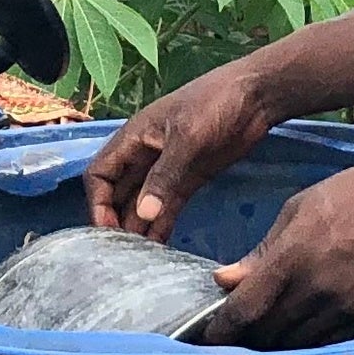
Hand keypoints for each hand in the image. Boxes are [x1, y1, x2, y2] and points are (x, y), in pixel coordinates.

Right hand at [84, 65, 277, 239]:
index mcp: (133, 138)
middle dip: (116, 221)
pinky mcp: (190, 179)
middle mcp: (144, 155)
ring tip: (139, 259)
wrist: (256, 95)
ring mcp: (167, 169)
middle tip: (122, 254)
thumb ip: (164, 176)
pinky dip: (161, 225)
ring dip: (139, 228)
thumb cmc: (215, 103)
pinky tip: (160, 249)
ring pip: (142, 204)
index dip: (97, 203)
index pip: (99, 174)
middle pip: (118, 193)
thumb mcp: (187, 137)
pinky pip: (168, 206)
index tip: (108, 232)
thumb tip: (144, 214)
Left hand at [197, 157, 353, 349]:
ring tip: (267, 337)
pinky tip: (303, 333)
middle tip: (236, 336)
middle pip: (267, 334)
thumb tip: (224, 280)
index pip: (244, 310)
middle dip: (247, 339)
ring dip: (278, 344)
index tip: (209, 337)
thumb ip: (261, 251)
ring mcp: (344, 308)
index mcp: (290, 257)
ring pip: (297, 345)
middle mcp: (315, 289)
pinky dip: (310, 344)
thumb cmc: (352, 194)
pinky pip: (329, 344)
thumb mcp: (298, 209)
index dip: (221, 330)